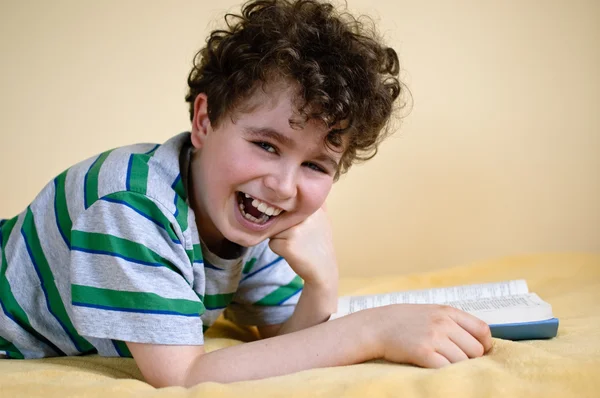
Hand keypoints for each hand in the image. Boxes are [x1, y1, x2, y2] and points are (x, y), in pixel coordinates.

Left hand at [268, 206, 337, 288]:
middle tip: (298, 236)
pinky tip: (292, 252)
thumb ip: (312, 204)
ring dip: (279, 237)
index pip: (288, 203)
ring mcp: (296, 230)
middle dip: (282, 225)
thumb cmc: (319, 243)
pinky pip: (272, 242)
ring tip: (295, 244)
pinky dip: (278, 248)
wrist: (323, 269)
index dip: (287, 212)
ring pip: (274, 229)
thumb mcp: (322, 219)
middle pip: (279, 215)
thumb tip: (301, 186)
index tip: (296, 223)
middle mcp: (305, 216)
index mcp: (314, 208)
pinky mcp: (287, 245)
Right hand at [367, 304, 492, 367]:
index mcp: (447, 312)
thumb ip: (453, 322)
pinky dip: (444, 371)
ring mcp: (433, 337)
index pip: (482, 330)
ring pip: (463, 362)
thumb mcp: (431, 312)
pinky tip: (434, 367)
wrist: (376, 326)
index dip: (485, 345)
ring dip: (456, 366)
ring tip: (442, 363)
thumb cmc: (404, 321)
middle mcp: (443, 323)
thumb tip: (480, 341)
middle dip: (469, 358)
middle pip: (476, 350)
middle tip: (453, 359)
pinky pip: (446, 368)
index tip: (479, 352)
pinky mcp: (423, 352)